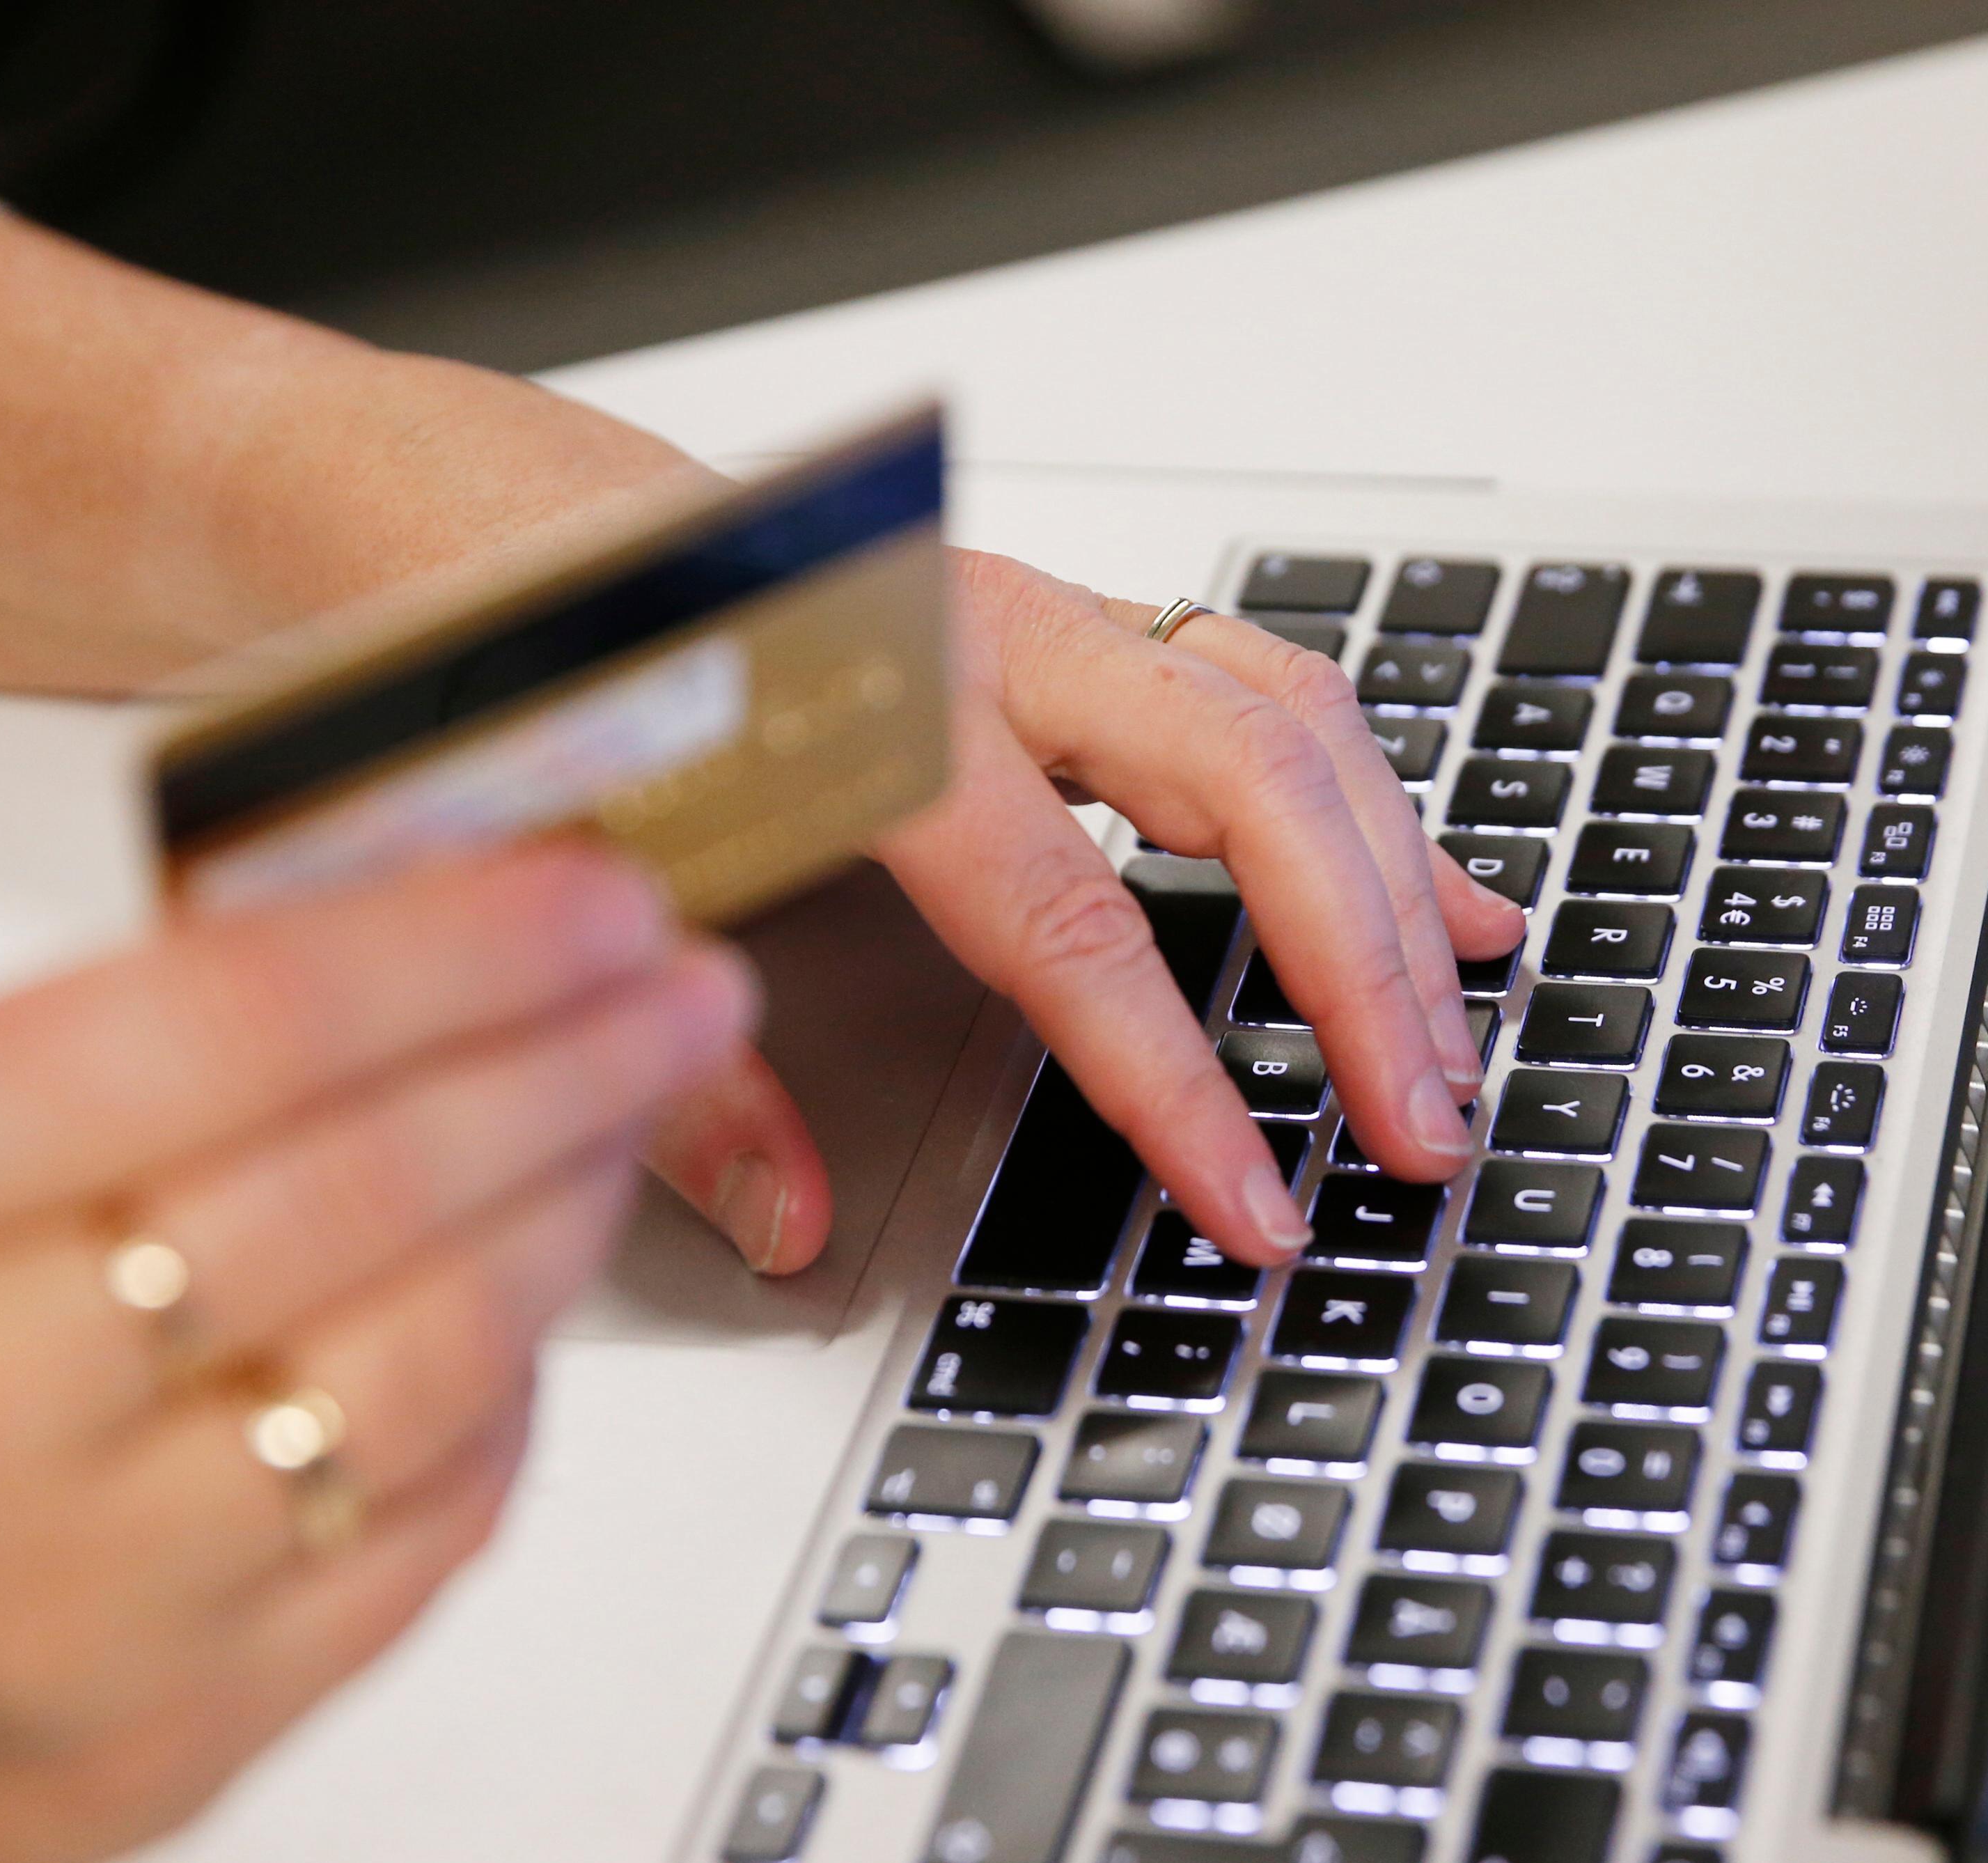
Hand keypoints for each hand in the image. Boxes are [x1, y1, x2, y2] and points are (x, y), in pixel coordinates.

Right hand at [0, 847, 753, 1862]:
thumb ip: (114, 1050)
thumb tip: (417, 930)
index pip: (234, 1021)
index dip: (462, 943)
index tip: (593, 896)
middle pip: (363, 1186)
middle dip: (574, 1058)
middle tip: (682, 994)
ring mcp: (70, 1602)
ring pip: (433, 1361)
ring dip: (574, 1212)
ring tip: (627, 1121)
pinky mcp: (180, 1734)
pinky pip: (431, 1532)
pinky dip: (515, 1400)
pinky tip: (534, 1314)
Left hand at [644, 551, 1527, 1273]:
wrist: (532, 517)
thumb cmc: (569, 682)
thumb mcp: (597, 886)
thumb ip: (691, 1069)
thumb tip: (787, 1219)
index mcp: (876, 710)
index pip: (1073, 923)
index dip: (1176, 1078)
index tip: (1255, 1196)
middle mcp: (989, 640)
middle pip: (1247, 788)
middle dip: (1358, 967)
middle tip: (1420, 1119)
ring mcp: (1047, 618)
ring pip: (1285, 720)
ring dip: (1390, 877)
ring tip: (1455, 1023)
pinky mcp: (1072, 624)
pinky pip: (1261, 694)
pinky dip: (1361, 798)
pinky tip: (1433, 889)